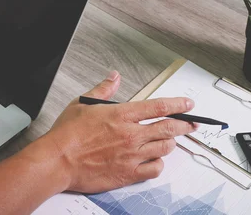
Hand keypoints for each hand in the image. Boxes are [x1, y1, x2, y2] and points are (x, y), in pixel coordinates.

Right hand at [43, 71, 196, 193]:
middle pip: (169, 128)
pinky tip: (154, 160)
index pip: (159, 107)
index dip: (178, 104)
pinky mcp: (128, 173)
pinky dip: (158, 164)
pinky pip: (155, 169)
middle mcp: (130, 134)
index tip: (188, 104)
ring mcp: (131, 155)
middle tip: (192, 124)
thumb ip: (103, 90)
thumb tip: (113, 78)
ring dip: (170, 143)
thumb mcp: (82, 104)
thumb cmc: (67, 134)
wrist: (58, 160)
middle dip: (185, 125)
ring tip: (169, 141)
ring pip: (165, 148)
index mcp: (121, 115)